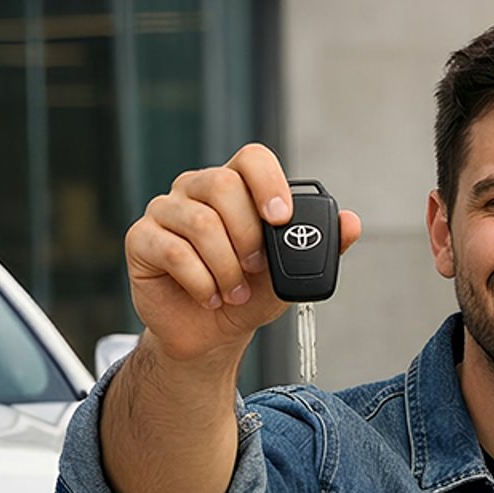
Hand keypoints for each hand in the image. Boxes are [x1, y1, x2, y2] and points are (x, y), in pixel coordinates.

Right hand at [124, 143, 361, 363]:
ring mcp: (165, 211)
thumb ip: (320, 247)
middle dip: (247, 236)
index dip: (268, 183)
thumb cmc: (248, 295)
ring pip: (200, 223)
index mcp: (235, 187)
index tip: (281, 218)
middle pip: (221, 185)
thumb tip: (351, 223)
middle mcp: (196, 189)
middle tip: (255, 269)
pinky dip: (202, 283)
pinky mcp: (142, 239)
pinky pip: (175, 251)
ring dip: (226, 268)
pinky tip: (209, 297)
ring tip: (233, 291)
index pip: (251, 158)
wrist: (210, 334)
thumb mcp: (290, 274)